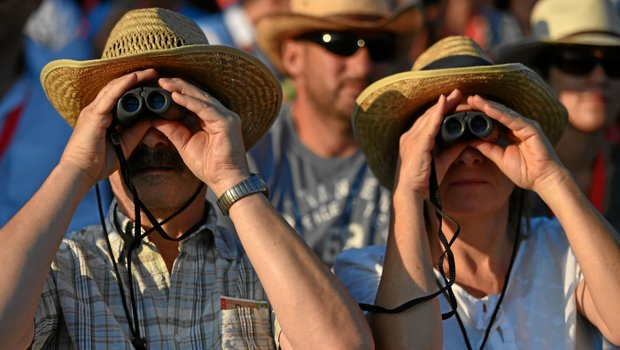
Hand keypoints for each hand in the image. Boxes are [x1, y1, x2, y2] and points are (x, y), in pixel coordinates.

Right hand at [59, 69, 155, 184]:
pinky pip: (110, 95)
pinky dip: (123, 85)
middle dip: (136, 79)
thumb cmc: (98, 162)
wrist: (81, 172)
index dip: (135, 88)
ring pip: (115, 87)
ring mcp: (94, 110)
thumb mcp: (125, 142)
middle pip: (118, 88)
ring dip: (133, 78)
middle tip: (154, 73)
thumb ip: (137, 130)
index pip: (120, 96)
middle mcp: (97, 110)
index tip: (152, 84)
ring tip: (149, 72)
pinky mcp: (94, 115)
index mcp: (103, 116)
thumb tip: (152, 118)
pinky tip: (134, 77)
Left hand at [152, 77, 249, 195]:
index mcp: (213, 119)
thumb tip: (154, 118)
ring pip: (202, 98)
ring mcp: (226, 117)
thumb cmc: (209, 166)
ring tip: (166, 84)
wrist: (225, 181)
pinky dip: (190, 102)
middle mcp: (221, 114)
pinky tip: (176, 97)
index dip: (178, 91)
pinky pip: (205, 109)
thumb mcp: (184, 144)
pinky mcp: (227, 122)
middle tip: (160, 80)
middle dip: (179, 86)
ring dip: (183, 90)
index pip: (194, 100)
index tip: (160, 87)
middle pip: (198, 95)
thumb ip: (172, 130)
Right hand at [395, 89, 466, 197]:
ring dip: (445, 104)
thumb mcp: (441, 161)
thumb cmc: (423, 180)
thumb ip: (453, 149)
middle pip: (429, 115)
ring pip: (430, 116)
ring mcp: (412, 138)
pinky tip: (445, 102)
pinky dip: (438, 112)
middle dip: (445, 103)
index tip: (453, 102)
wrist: (410, 192)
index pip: (428, 121)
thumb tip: (467, 140)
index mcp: (413, 140)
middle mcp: (410, 136)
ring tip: (457, 94)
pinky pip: (430, 124)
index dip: (441, 110)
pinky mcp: (418, 143)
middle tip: (459, 92)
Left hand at [466, 95, 566, 192]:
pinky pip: (513, 119)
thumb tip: (470, 140)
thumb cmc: (525, 171)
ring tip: (475, 100)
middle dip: (483, 105)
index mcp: (511, 133)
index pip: (494, 119)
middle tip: (469, 98)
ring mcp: (526, 126)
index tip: (467, 108)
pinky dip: (499, 114)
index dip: (481, 113)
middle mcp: (519, 127)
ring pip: (504, 113)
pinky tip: (488, 108)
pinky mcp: (532, 129)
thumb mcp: (500, 158)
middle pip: (498, 112)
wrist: (543, 180)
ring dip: (489, 105)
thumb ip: (487, 148)